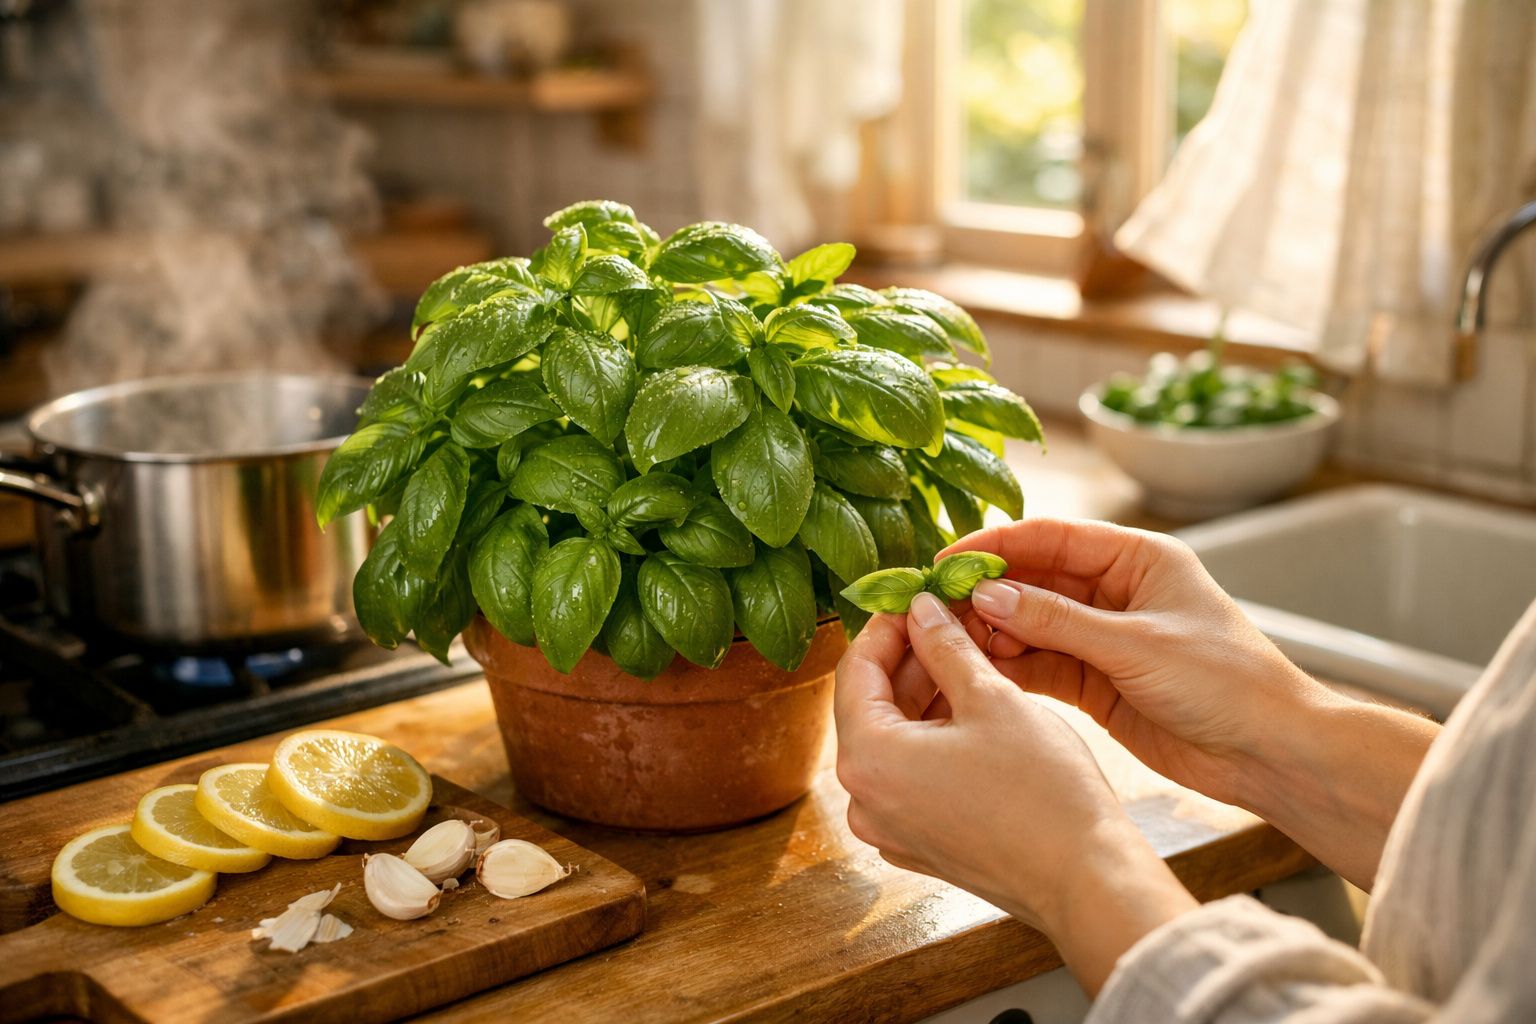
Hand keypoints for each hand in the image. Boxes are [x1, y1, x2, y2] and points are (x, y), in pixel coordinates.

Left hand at [834, 593, 1195, 993]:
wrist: (1086, 880)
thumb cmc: (1043, 792)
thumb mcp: (992, 698)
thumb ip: (945, 647)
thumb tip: (920, 610)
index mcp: (868, 760)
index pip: (854, 671)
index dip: (886, 627)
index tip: (914, 599)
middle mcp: (864, 800)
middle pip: (872, 706)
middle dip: (910, 659)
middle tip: (949, 620)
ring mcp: (890, 827)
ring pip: (895, 740)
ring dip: (925, 695)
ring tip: (968, 655)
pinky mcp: (920, 842)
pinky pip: (911, 775)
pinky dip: (933, 737)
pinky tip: (972, 706)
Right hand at [944, 518, 1437, 888]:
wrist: (1273, 754)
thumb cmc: (1228, 685)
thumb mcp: (1136, 646)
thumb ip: (1057, 622)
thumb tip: (987, 596)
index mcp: (1137, 557)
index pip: (1050, 537)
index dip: (994, 546)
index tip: (944, 561)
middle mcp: (1116, 591)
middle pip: (1033, 579)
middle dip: (984, 592)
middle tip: (931, 607)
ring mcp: (1105, 637)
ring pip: (1030, 624)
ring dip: (991, 633)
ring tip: (945, 644)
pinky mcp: (1097, 681)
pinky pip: (1041, 665)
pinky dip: (1009, 668)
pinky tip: (975, 672)